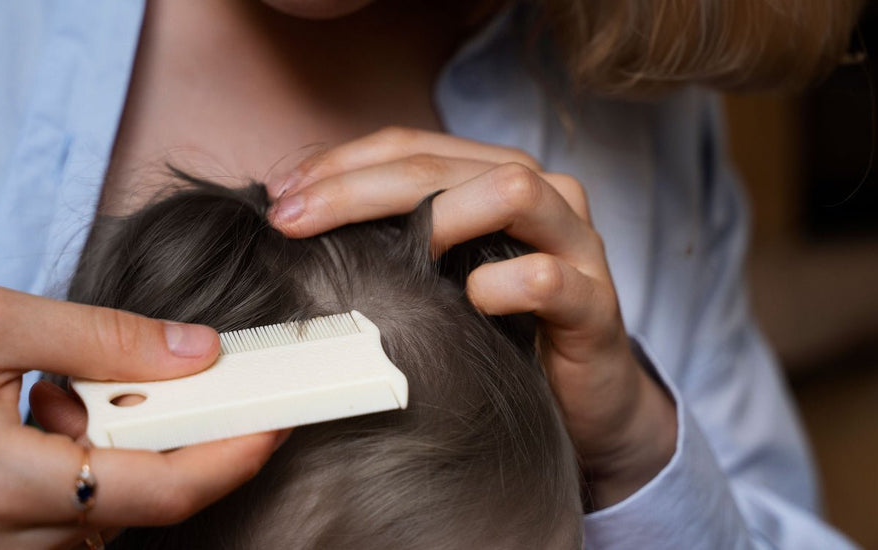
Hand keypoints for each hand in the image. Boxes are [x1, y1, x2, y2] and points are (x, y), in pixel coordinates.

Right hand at [0, 286, 286, 548]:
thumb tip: (198, 353)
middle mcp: (12, 542)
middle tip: (122, 379)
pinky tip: (41, 431)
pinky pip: (90, 515)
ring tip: (46, 403)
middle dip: (165, 431)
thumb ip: (102, 336)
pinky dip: (95, 467)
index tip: (278, 420)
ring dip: (120, 447)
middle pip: (150, 497)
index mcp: (5, 483)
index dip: (233, 455)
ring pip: (123, 507)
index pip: (162, 488)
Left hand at [267, 127, 676, 506]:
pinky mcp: (596, 303)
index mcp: (496, 175)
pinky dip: (501, 285)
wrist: (584, 398)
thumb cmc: (502, 330)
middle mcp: (543, 193)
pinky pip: (548, 277)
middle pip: (443, 164)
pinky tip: (472, 303)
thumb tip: (295, 217)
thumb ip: (393, 238)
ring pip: (512, 189)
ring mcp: (575, 243)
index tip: (281, 196)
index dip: (340, 164)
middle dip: (357, 188)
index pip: (410, 145)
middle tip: (295, 221)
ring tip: (389, 256)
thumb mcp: (440, 275)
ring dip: (438, 216)